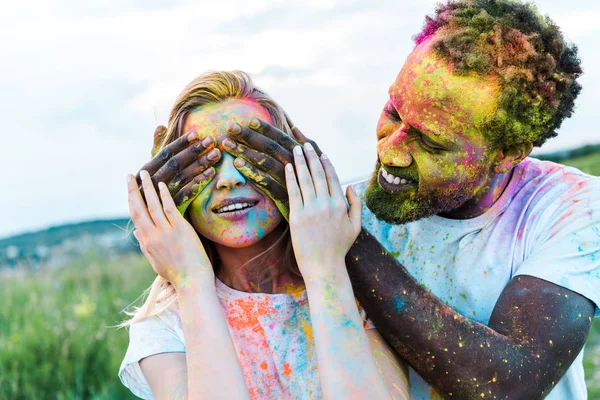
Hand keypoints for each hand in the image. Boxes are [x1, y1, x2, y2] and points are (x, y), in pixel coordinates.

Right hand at [127, 170, 214, 290]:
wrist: (192, 282)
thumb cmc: (176, 273)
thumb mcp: (155, 261)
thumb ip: (145, 245)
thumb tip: (136, 232)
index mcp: (145, 243)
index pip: (135, 217)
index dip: (131, 201)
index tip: (129, 190)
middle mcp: (152, 236)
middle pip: (138, 208)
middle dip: (133, 190)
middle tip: (129, 176)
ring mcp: (165, 232)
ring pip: (152, 205)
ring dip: (147, 187)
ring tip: (144, 173)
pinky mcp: (179, 229)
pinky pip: (169, 208)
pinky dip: (164, 195)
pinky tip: (161, 184)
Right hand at [137, 126, 221, 214]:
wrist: (151, 224)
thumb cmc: (152, 191)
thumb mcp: (152, 170)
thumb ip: (157, 148)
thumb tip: (160, 126)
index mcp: (145, 171)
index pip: (165, 153)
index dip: (181, 143)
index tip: (196, 134)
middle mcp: (150, 182)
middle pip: (175, 163)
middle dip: (194, 150)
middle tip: (211, 139)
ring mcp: (160, 197)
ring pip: (182, 177)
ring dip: (200, 164)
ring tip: (215, 154)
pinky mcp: (171, 209)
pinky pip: (187, 193)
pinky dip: (199, 182)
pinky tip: (211, 173)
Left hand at [224, 118, 321, 219]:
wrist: (320, 220)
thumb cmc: (314, 190)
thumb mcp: (314, 166)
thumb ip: (306, 146)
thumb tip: (295, 128)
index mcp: (303, 157)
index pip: (282, 139)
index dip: (267, 129)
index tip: (250, 120)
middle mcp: (299, 167)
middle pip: (271, 148)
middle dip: (250, 136)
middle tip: (232, 127)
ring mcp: (293, 183)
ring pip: (267, 163)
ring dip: (246, 151)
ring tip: (228, 144)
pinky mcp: (286, 198)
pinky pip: (267, 183)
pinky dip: (252, 172)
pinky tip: (238, 164)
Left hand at [284, 143, 361, 277]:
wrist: (324, 266)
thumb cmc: (339, 248)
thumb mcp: (355, 226)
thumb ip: (356, 204)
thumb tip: (350, 186)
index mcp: (340, 205)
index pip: (332, 177)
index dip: (326, 163)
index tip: (320, 153)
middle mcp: (326, 204)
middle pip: (318, 173)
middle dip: (311, 156)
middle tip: (305, 144)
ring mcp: (311, 209)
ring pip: (305, 179)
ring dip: (300, 161)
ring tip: (295, 149)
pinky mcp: (297, 216)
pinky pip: (294, 191)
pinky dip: (291, 177)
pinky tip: (288, 167)